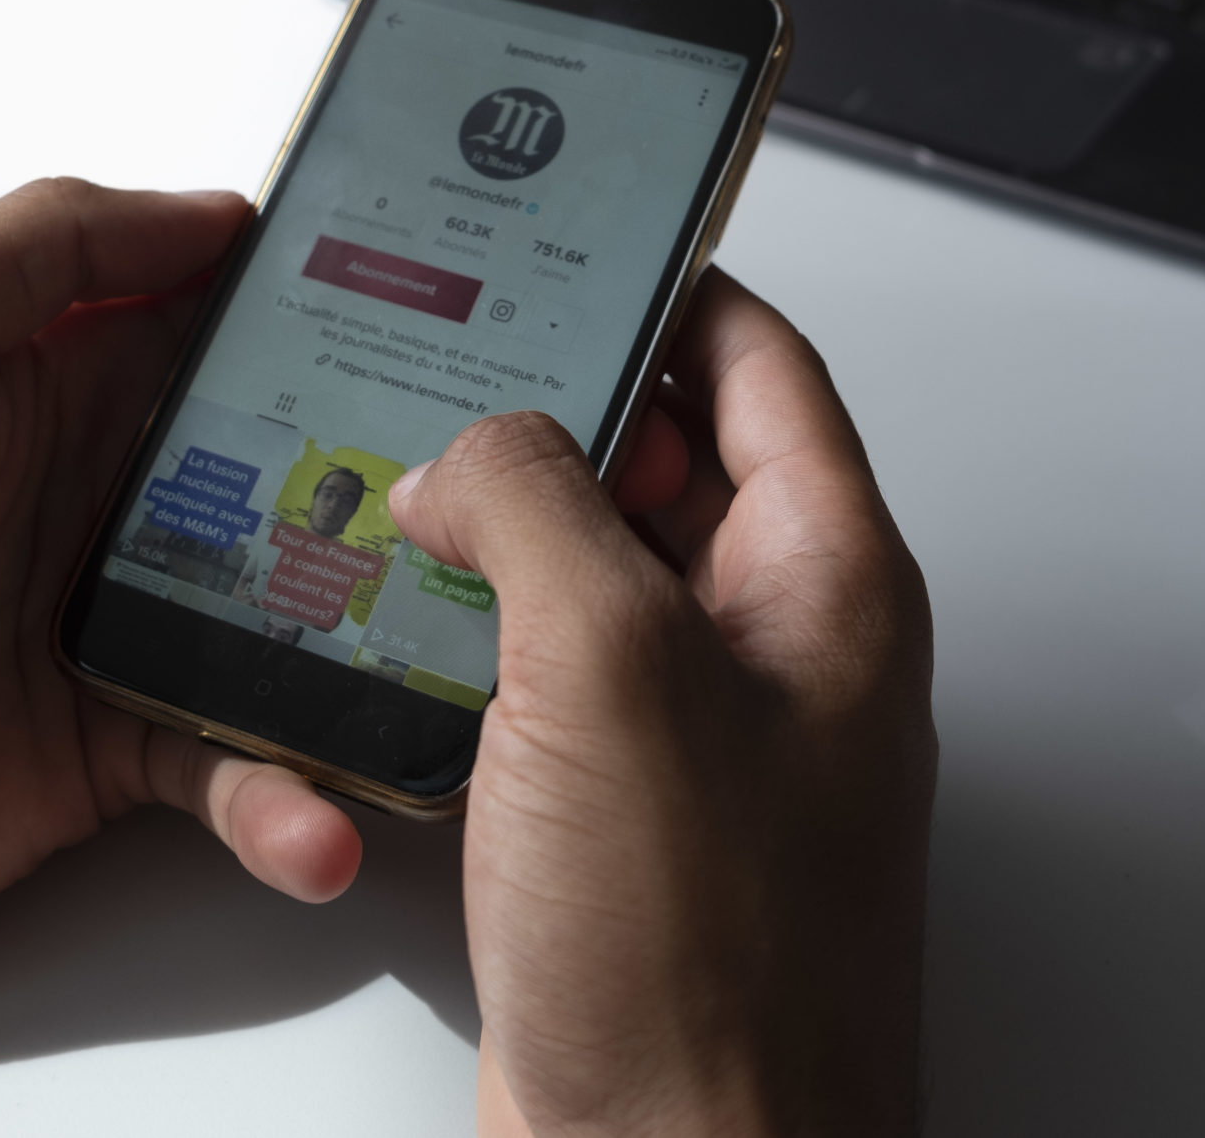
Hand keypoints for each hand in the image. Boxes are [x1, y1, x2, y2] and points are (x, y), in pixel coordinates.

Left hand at [0, 181, 363, 1134]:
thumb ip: (38, 249)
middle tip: (492, 495)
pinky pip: (230, 766)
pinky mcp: (108, 751)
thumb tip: (209, 213)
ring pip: (287, 618)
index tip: (445, 303)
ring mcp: (109, 624)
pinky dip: (286, 798)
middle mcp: (92, 493)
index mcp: (45, 377)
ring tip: (453, 670)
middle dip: (391, 475)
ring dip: (369, 646)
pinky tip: (323, 826)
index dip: (325, 305)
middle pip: (286, 468)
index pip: (216, 319)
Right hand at [389, 269, 936, 1135]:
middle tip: (430, 363)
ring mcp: (687, 734)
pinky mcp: (609, 812)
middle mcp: (769, 648)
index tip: (567, 240)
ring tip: (383, 483)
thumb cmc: (702, 963)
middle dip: (544, 409)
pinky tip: (384, 626)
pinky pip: (536, 681)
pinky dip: (465, 639)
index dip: (667, 288)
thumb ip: (542, 506)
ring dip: (489, 531)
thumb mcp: (615, 667)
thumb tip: (470, 452)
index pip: (758, 368)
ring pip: (585, 575)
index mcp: (821, 583)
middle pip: (659, 464)